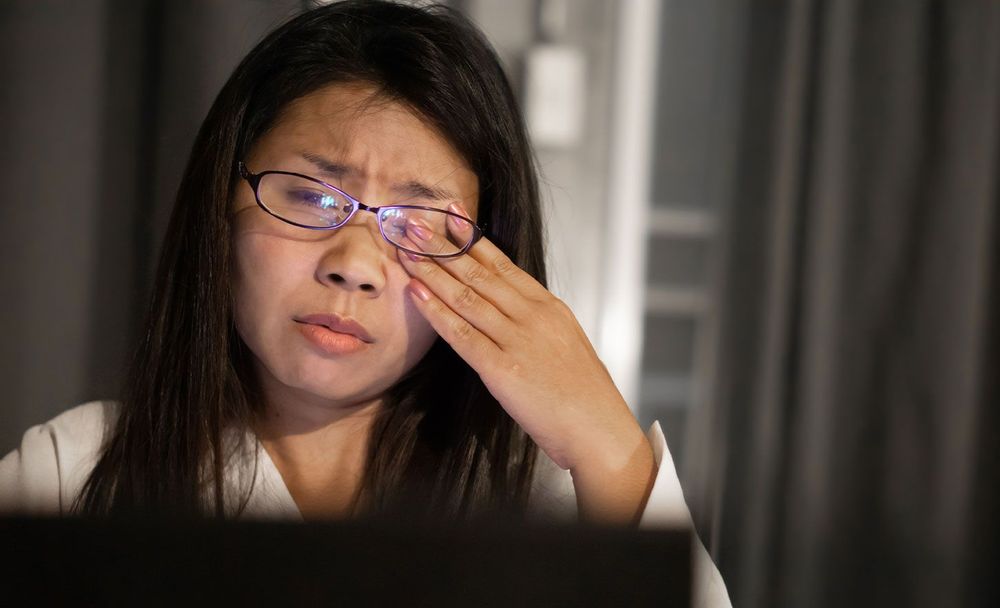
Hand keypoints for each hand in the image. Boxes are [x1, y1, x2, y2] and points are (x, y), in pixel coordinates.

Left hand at [398, 202, 654, 522]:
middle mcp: (533, 316)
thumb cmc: (583, 395)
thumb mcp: (565, 343)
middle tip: (412, 222)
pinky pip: (462, 335)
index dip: (471, 238)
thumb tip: (508, 307)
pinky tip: (416, 292)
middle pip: (479, 272)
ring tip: (405, 249)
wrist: (600, 430)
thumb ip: (536, 322)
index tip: (447, 214)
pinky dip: (436, 311)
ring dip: (432, 270)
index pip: (502, 264)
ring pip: (466, 296)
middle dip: (442, 245)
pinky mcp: (504, 370)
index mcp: (549, 307)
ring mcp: (518, 341)